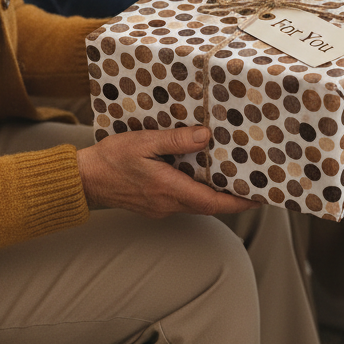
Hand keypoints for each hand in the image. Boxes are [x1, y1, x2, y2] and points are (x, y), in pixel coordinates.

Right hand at [77, 125, 259, 217]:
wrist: (84, 179)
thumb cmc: (111, 159)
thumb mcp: (144, 143)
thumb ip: (175, 140)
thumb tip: (206, 137)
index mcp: (169, 189)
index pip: (213, 201)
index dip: (239, 201)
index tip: (259, 197)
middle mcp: (168, 203)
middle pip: (209, 205)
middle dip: (233, 198)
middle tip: (254, 184)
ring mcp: (161, 207)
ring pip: (196, 203)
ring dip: (215, 194)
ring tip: (234, 177)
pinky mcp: (154, 204)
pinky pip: (183, 200)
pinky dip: (198, 190)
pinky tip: (201, 174)